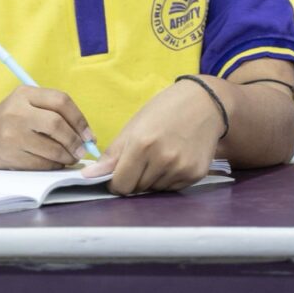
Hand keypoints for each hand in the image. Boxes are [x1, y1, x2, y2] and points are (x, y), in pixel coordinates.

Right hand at [0, 86, 94, 169]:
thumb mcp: (26, 103)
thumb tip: (86, 134)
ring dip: (67, 156)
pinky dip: (54, 165)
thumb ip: (53, 110)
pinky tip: (56, 162)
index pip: (60, 101)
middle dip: (75, 140)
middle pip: (57, 124)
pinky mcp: (11, 156)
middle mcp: (17, 112)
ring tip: (72, 157)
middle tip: (83, 149)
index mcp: (25, 94)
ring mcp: (12, 135)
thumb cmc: (11, 118)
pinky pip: (42, 164)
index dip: (80, 119)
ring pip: (51, 148)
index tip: (88, 133)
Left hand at [81, 78, 222, 193]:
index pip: (120, 184)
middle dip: (135, 178)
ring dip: (153, 179)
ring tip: (162, 154)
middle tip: (145, 157)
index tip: (120, 171)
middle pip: (137, 189)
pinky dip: (169, 178)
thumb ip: (112, 155)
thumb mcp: (134, 126)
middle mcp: (163, 159)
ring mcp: (181, 168)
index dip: (116, 180)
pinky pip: (173, 188)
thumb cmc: (164, 110)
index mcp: (142, 144)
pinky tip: (176, 158)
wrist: (205, 102)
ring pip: (155, 190)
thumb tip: (88, 175)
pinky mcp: (196, 174)